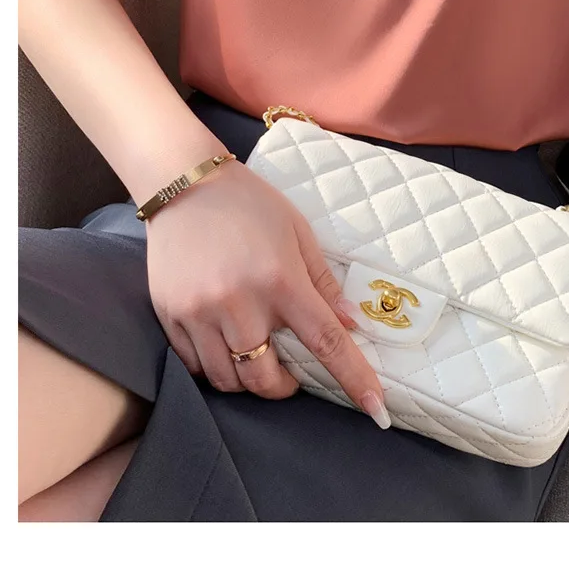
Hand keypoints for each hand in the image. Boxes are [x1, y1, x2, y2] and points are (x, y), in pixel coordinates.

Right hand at [145, 159, 389, 427]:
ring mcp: (199, 312)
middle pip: (266, 379)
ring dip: (248, 380)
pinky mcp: (170, 315)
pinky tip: (223, 344)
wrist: (184, 183)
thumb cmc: (249, 205)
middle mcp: (239, 302)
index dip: (354, 378)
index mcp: (280, 279)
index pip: (325, 341)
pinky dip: (215, 367)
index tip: (375, 407)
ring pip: (228, 380)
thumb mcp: (297, 232)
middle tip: (290, 371)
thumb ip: (323, 281)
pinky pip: (195, 366)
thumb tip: (351, 323)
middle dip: (284, 386)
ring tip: (255, 355)